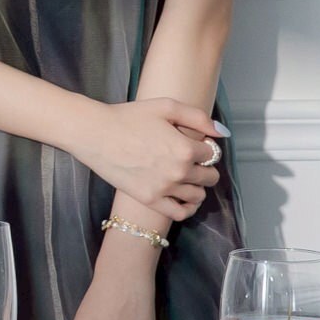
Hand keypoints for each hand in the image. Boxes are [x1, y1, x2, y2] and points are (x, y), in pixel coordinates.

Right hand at [67, 97, 223, 222]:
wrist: (96, 134)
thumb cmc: (129, 117)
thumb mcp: (166, 106)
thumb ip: (198, 117)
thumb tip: (222, 133)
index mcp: (185, 148)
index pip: (212, 154)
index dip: (206, 147)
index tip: (195, 143)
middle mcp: (179, 172)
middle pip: (209, 177)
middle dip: (205, 167)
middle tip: (192, 160)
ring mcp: (164, 189)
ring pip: (198, 196)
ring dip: (197, 186)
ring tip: (186, 176)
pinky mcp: (150, 200)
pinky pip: (180, 213)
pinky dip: (187, 207)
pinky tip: (184, 198)